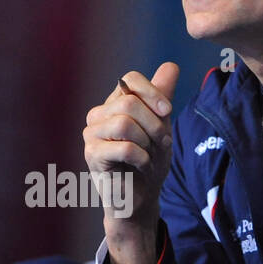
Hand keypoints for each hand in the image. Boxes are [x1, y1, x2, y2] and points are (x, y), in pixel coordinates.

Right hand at [83, 63, 179, 263]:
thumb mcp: (161, 126)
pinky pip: (123, 147)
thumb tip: (171, 65)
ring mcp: (91, 135)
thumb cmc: (148, 162)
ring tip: (151, 154)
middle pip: (128, 101)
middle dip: (154, 122)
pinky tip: (143, 165)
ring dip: (147, 140)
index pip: (129, 79)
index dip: (152, 92)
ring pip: (123, 122)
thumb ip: (162, 97)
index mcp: (113, 103)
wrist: (140, 198)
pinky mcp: (92, 156)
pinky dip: (142, 157)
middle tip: (163, 142)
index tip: (168, 111)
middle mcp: (98, 115)